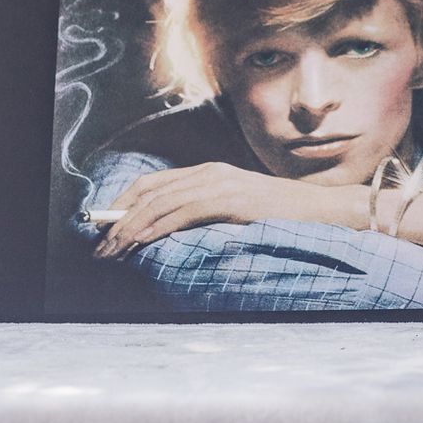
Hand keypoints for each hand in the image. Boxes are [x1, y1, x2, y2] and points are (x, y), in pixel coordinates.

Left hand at [95, 161, 316, 259]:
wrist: (321, 210)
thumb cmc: (283, 217)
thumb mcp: (237, 211)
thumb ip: (207, 213)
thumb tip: (169, 234)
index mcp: (210, 172)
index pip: (153, 183)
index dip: (123, 203)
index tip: (105, 228)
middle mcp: (211, 172)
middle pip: (149, 191)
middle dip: (118, 219)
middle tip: (101, 247)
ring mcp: (221, 183)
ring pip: (160, 202)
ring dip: (130, 228)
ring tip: (113, 251)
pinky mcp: (230, 199)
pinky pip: (182, 212)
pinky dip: (156, 228)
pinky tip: (141, 243)